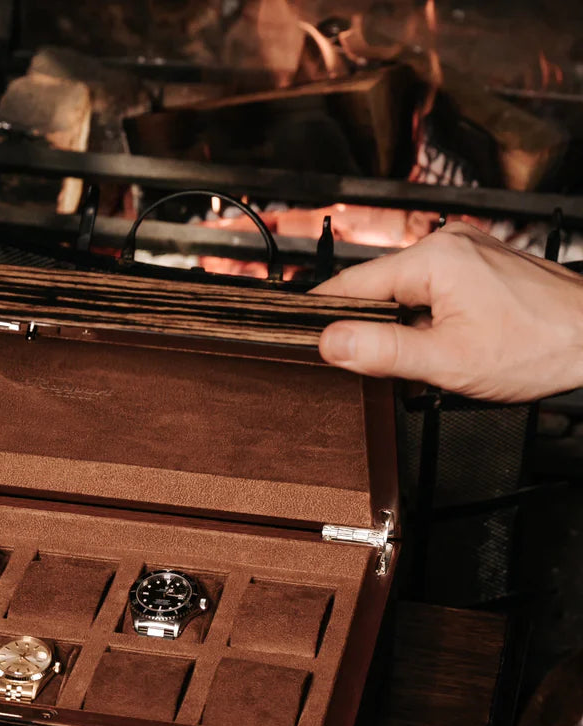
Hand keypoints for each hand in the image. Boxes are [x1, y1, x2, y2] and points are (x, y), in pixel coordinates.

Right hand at [311, 222, 582, 402]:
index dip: (324, 315)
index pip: (351, 284)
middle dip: (372, 328)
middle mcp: (449, 242)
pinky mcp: (482, 264)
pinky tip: (445, 345)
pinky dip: (426, 319)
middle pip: (378, 288)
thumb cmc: (540, 347)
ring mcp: (468, 250)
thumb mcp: (447, 361)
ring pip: (406, 292)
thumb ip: (381, 352)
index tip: (301, 337)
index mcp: (433, 257)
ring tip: (422, 360)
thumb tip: (329, 342)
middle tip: (374, 367)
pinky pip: (432, 290)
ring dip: (402, 327)